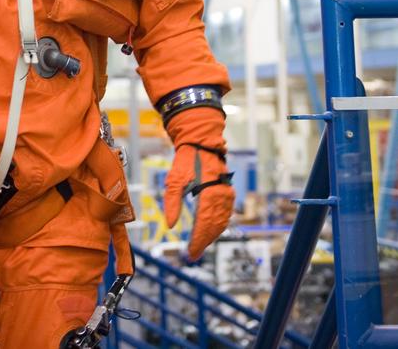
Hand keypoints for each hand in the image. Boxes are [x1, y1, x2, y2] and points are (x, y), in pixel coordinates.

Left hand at [161, 107, 234, 260]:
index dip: (197, 241)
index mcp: (209, 193)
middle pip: (214, 226)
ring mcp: (226, 194)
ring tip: (199, 247)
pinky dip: (217, 226)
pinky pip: (225, 214)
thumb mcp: (174, 180)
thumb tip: (170, 225)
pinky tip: (209, 232)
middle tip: (193, 255)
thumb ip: (172, 203)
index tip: (190, 253)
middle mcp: (221, 195)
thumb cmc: (185, 160)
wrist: (201, 142)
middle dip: (204, 242)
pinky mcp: (227, 191)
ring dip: (211, 236)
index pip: (204, 224)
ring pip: (221, 222)